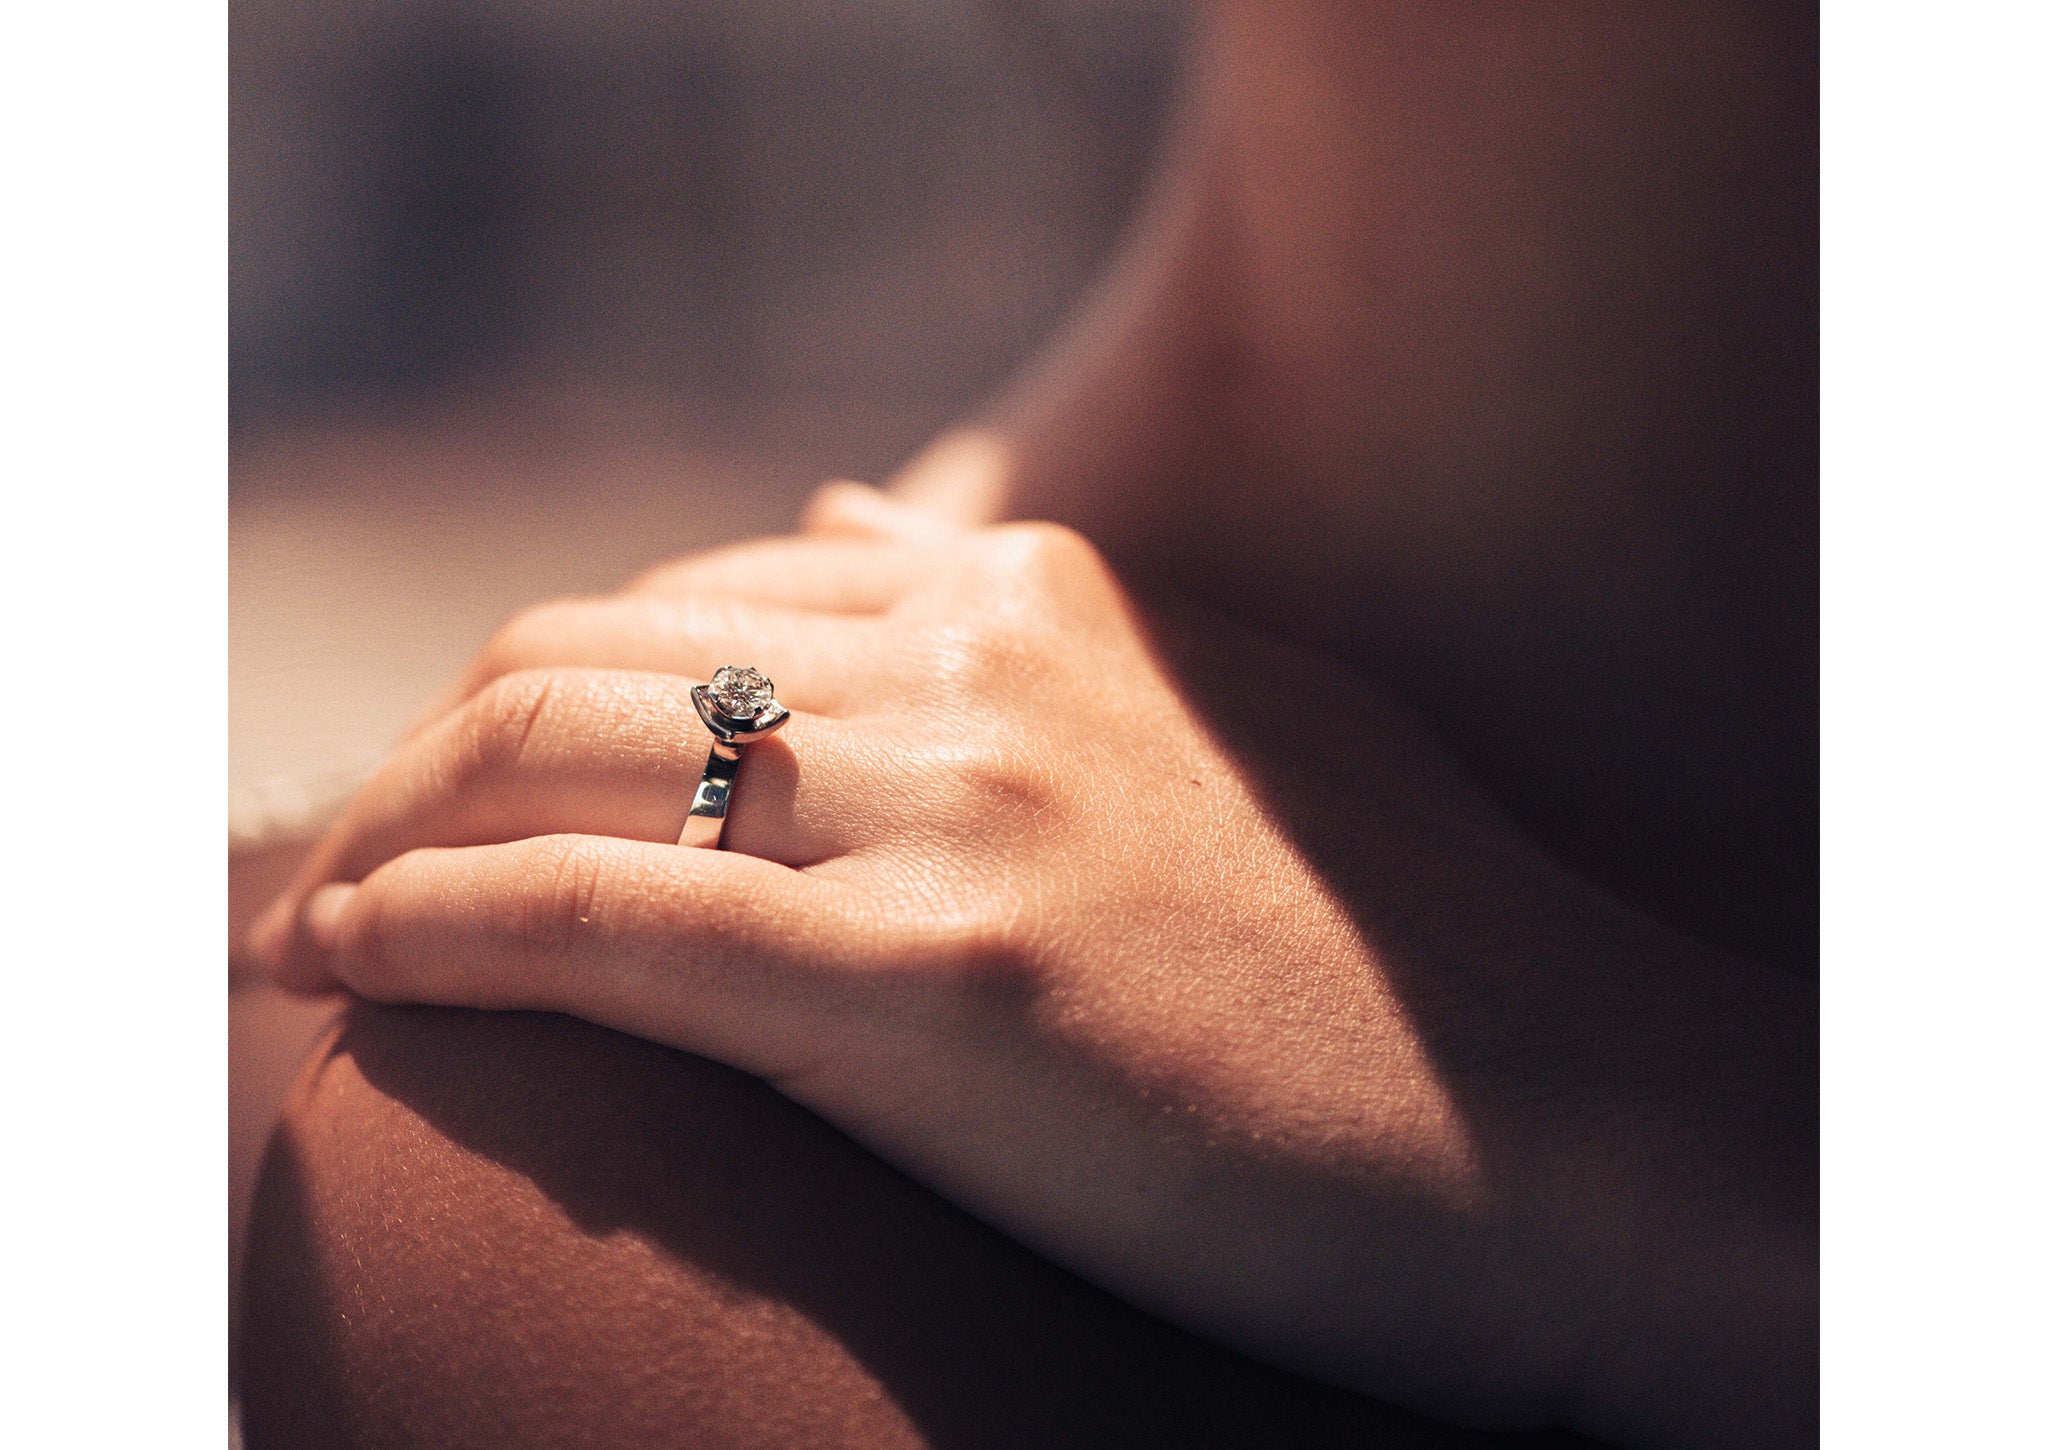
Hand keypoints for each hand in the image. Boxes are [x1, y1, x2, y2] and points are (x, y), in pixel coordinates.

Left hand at [249, 485, 1814, 1445]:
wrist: (1568, 1132)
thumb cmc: (1401, 958)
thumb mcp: (1217, 716)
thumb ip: (1029, 606)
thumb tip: (858, 510)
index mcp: (1039, 598)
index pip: (694, 589)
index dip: (536, 688)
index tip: (462, 784)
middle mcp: (982, 664)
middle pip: (582, 647)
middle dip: (424, 749)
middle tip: (348, 856)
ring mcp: (959, 813)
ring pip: (553, 751)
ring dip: (386, 828)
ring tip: (313, 923)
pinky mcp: (939, 985)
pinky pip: (597, 919)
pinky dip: (432, 924)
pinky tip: (343, 966)